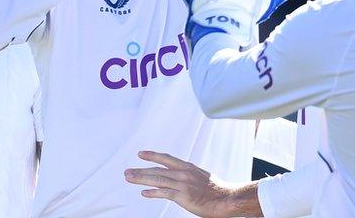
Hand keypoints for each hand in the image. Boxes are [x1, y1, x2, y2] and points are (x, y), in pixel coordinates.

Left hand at [125, 151, 242, 217]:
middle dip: (141, 170)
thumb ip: (190, 175)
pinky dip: (153, 192)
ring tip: (129, 178)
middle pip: (157, 170)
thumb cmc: (217, 190)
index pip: (166, 159)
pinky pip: (164, 193)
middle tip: (127, 171)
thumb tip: (182, 175)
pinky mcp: (183, 196)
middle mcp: (183, 173)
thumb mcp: (202, 177)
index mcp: (188, 167)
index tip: (141, 154)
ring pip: (157, 179)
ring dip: (141, 179)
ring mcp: (182, 184)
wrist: (226, 199)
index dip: (153, 156)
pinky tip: (144, 192)